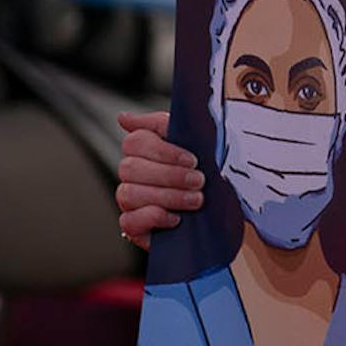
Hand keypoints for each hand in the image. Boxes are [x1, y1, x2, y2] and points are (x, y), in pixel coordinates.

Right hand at [115, 110, 202, 247]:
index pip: (135, 142)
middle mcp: (132, 174)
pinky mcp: (135, 227)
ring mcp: (130, 201)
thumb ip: (160, 124)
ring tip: (195, 200)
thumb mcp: (192, 141)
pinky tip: (176, 218)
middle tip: (198, 181)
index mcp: (143, 149)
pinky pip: (128, 222)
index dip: (163, 151)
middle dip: (169, 175)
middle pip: (130, 168)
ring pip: (129, 194)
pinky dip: (152, 218)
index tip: (192, 160)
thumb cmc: (205, 172)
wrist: (222, 211)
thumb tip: (123, 118)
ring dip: (166, 196)